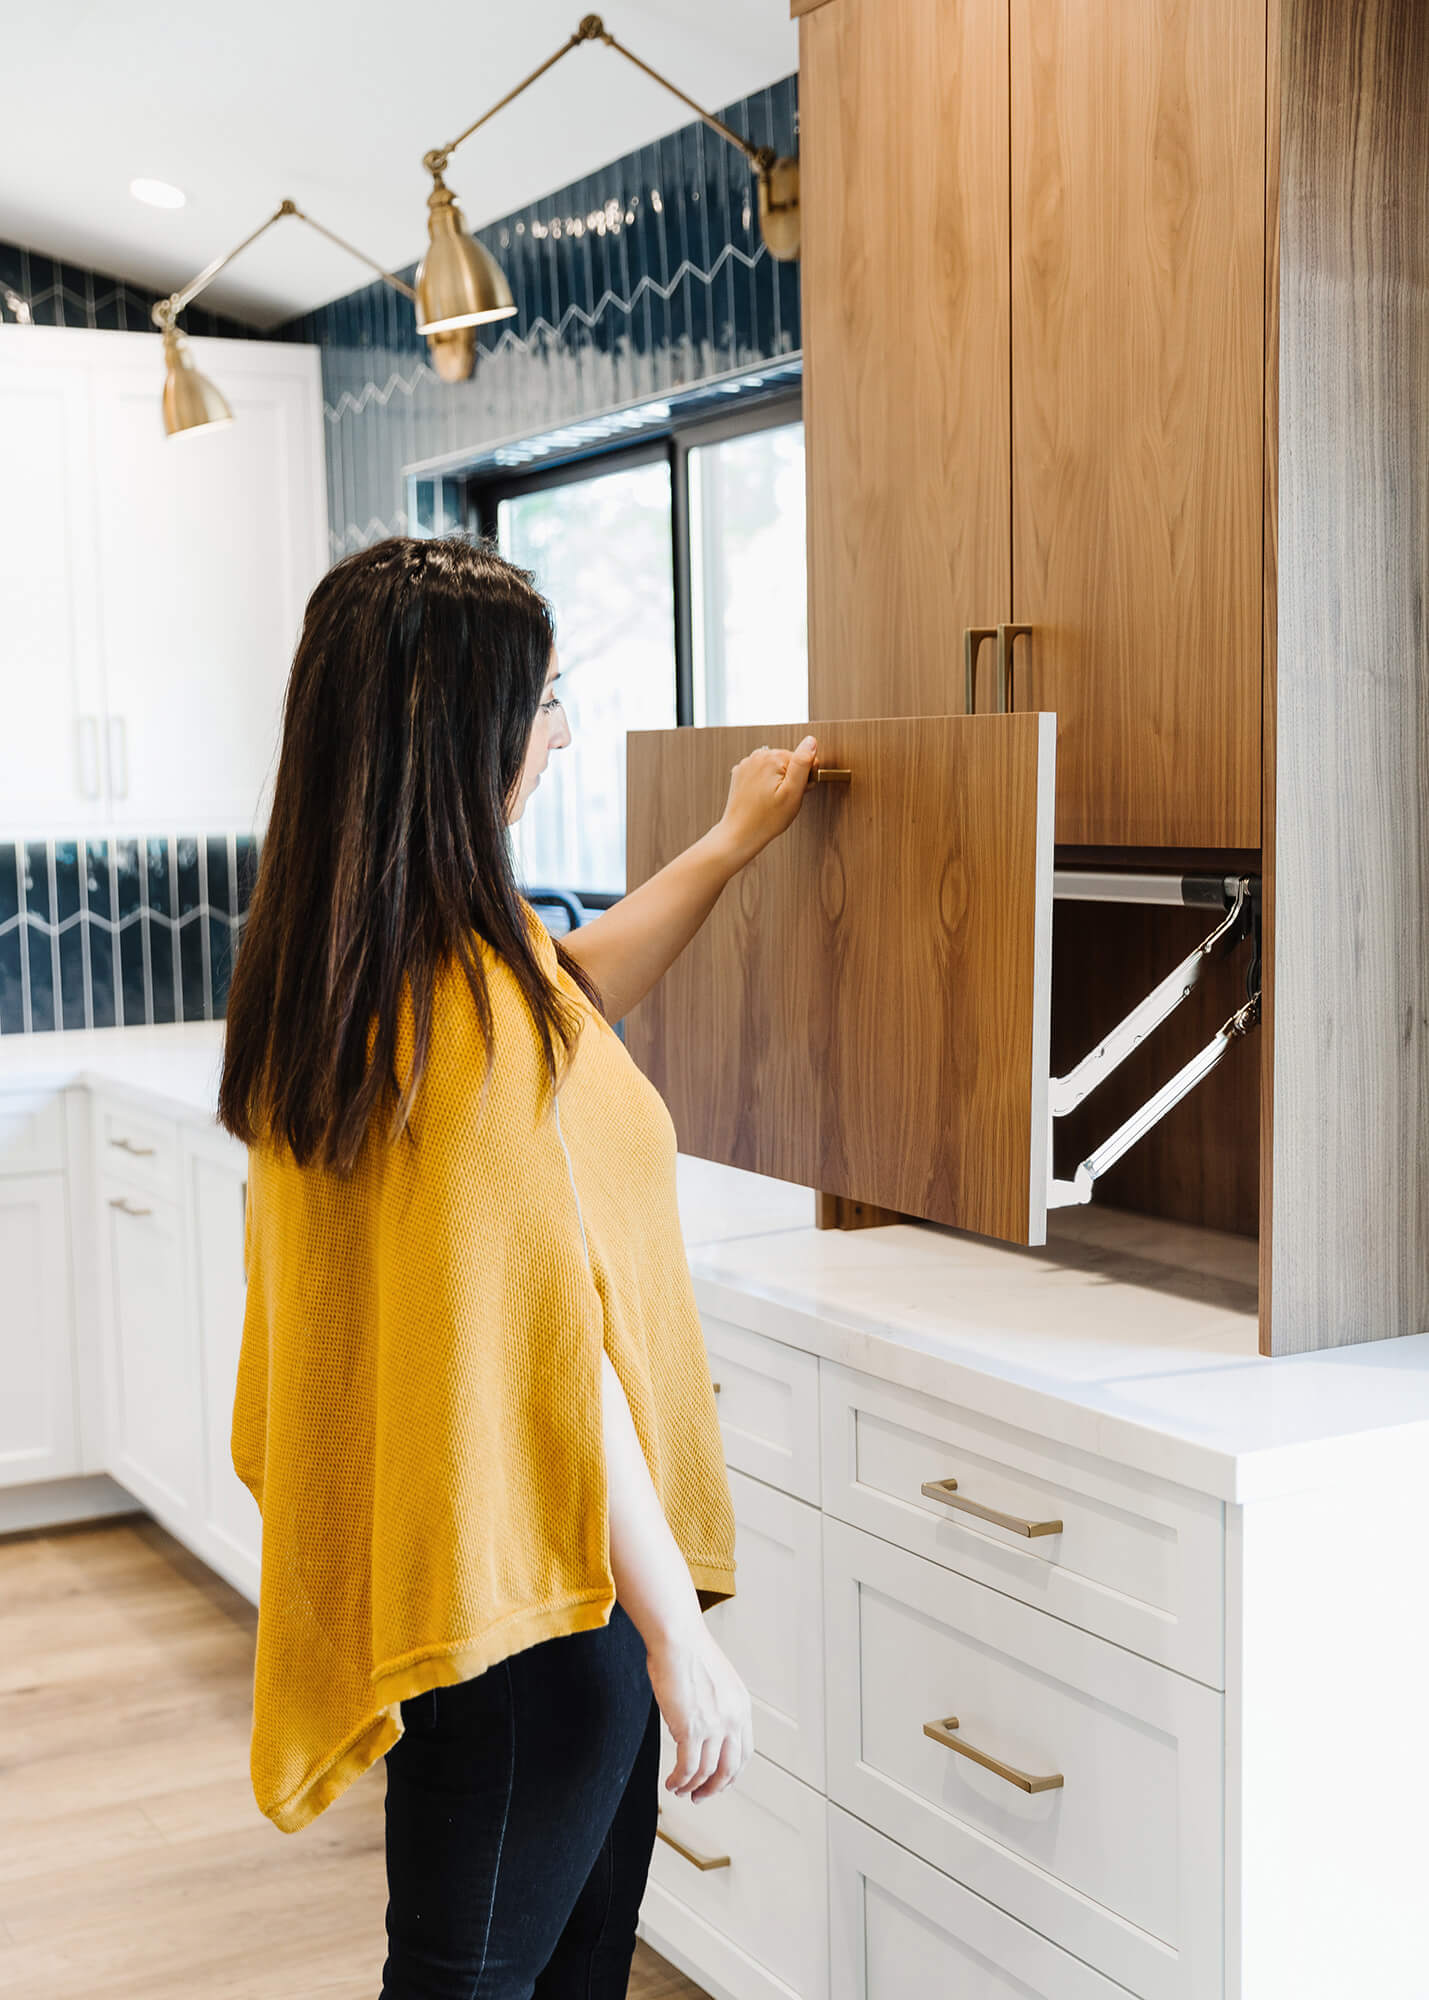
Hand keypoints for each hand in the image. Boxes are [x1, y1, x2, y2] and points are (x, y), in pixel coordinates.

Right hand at [645, 1620, 752, 1802]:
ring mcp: (713, 1726)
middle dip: (714, 1788)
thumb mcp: (716, 1682)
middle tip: (699, 1796)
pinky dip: (679, 1781)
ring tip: (680, 1790)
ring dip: (692, 1787)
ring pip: (706, 1773)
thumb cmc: (688, 1652)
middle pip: (729, 1769)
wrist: (677, 1638)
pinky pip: (687, 1768)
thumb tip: (704, 1728)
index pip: (744, 1753)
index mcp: (741, 1707)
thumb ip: (717, 1706)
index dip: (732, 1774)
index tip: (719, 1782)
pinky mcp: (691, 1729)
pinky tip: (671, 1783)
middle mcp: (732, 1719)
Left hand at [715, 735, 818, 868]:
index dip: (805, 778)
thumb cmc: (767, 818)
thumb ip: (803, 763)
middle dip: (792, 779)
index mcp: (771, 758)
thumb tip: (811, 741)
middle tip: (785, 799)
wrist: (740, 834)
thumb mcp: (793, 792)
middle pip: (788, 761)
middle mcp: (757, 756)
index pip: (802, 759)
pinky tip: (764, 797)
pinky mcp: (741, 773)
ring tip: (774, 800)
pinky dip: (766, 783)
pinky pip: (762, 773)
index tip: (797, 792)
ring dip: (779, 781)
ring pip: (775, 767)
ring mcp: (746, 764)